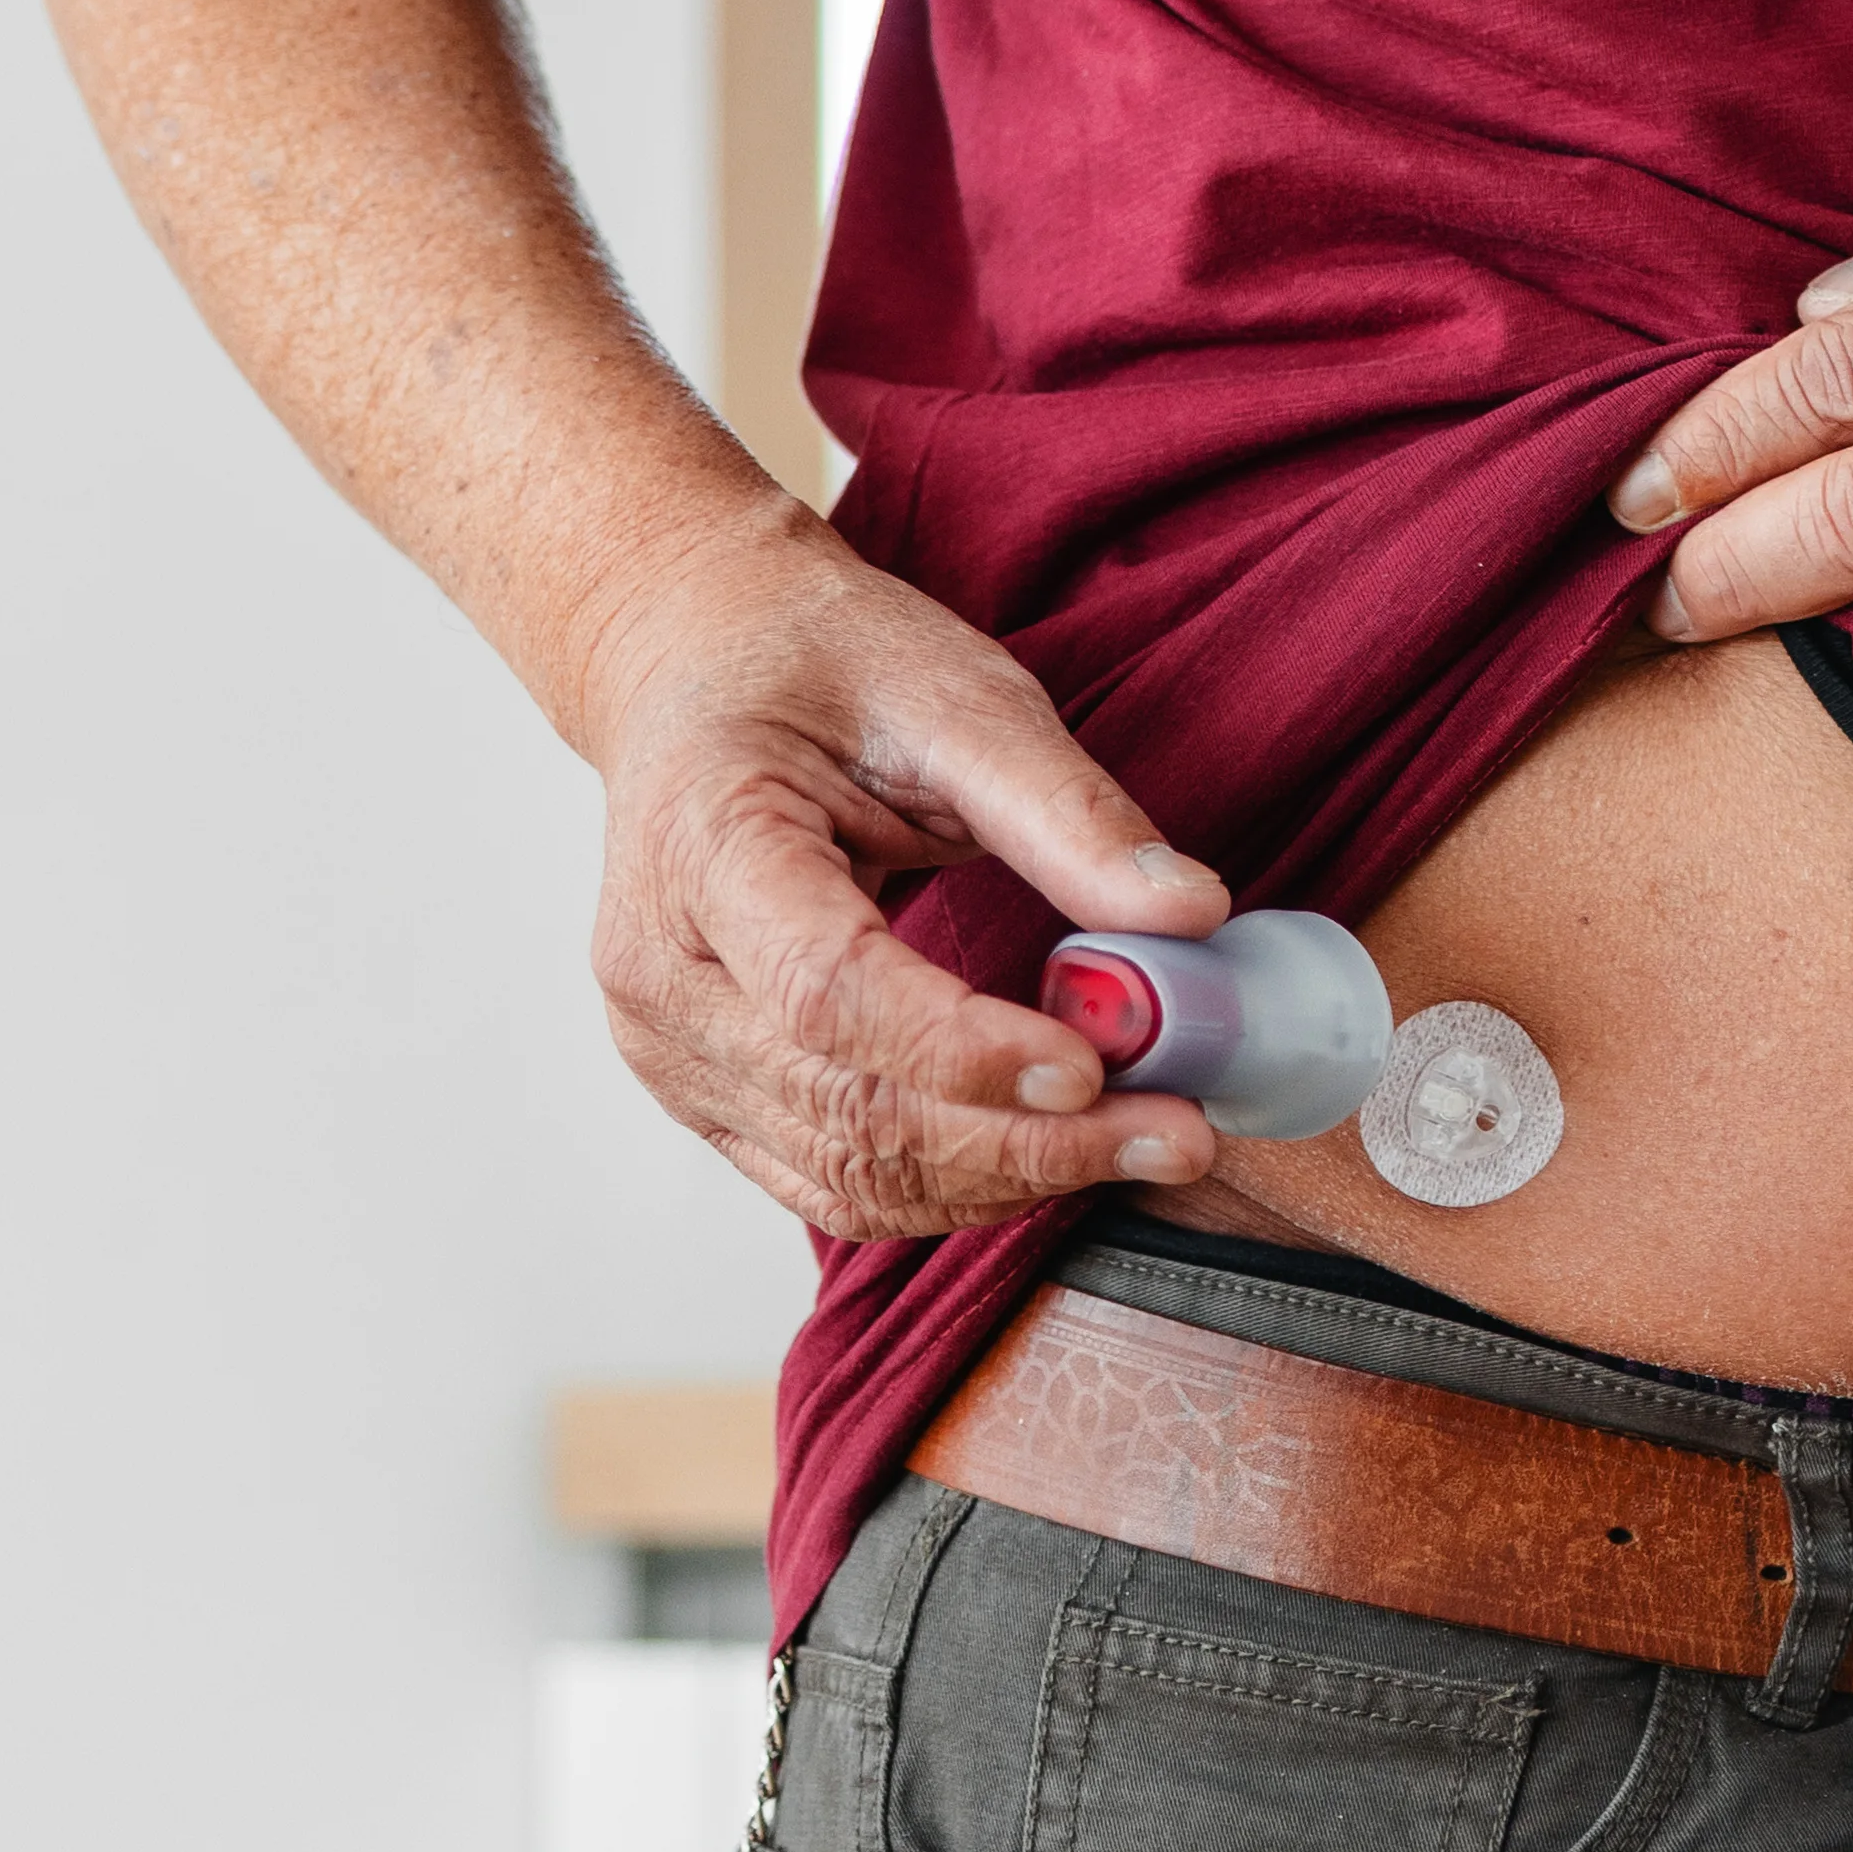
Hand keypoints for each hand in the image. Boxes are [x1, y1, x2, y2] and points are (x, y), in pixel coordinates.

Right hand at [564, 510, 1234, 1238]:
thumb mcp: (957, 695)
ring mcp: (671, 1048)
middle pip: (841, 1105)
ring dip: (1004, 1179)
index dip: (961, 1048)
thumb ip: (1067, 810)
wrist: (700, 667)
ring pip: (842, 1170)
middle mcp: (662, 972)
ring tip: (1144, 1144)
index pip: (827, 990)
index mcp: (703, 846)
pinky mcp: (708, 1090)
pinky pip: (828, 1179)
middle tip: (1176, 1132)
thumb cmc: (817, 666)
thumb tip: (1190, 913)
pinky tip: (1055, 1155)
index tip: (1096, 1064)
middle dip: (1022, 1141)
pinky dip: (950, 1185)